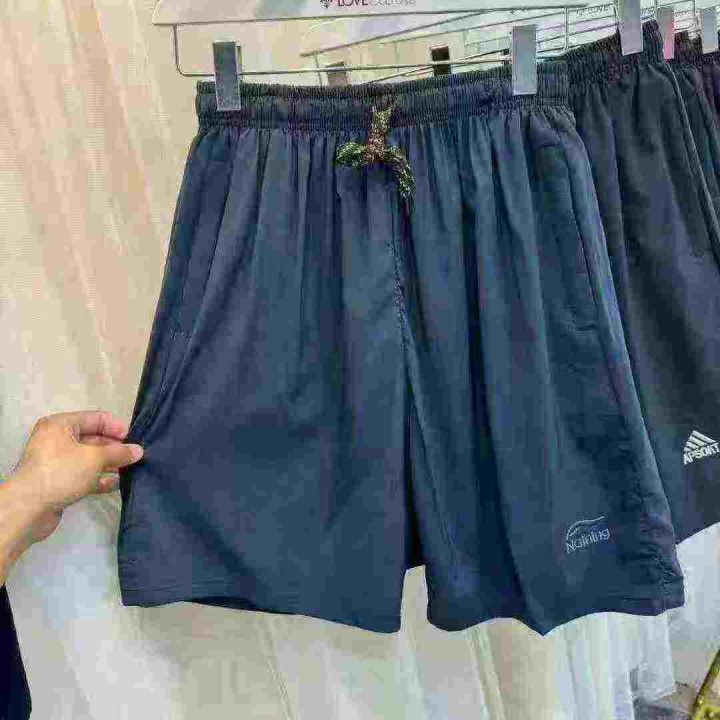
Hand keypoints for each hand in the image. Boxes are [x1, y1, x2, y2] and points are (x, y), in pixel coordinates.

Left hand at [4, 411, 143, 546]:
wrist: (28, 508)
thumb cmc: (61, 472)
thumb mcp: (95, 458)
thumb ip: (119, 453)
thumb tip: (139, 451)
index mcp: (60, 425)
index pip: (95, 418)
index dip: (116, 427)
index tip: (135, 439)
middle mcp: (57, 440)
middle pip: (93, 438)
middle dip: (115, 447)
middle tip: (136, 455)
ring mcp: (57, 462)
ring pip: (89, 459)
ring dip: (110, 464)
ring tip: (132, 469)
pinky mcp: (59, 482)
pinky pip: (84, 476)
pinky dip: (100, 479)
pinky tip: (118, 484)